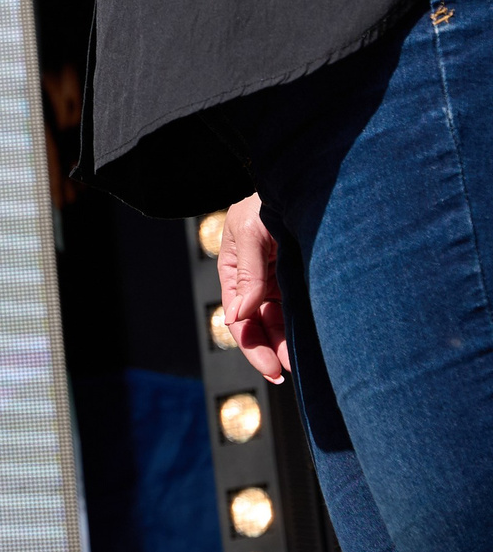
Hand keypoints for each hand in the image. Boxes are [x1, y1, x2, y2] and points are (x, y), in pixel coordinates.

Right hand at [218, 194, 290, 383]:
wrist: (301, 177)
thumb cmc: (266, 200)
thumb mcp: (250, 232)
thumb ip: (247, 273)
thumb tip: (240, 315)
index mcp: (234, 271)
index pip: (238, 318)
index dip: (252, 345)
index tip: (272, 367)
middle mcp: (255, 280)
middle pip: (259, 325)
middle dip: (271, 351)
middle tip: (287, 373)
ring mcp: (279, 280)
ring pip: (281, 321)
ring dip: (289, 343)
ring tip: (306, 364)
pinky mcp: (301, 278)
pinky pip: (301, 308)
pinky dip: (305, 327)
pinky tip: (317, 341)